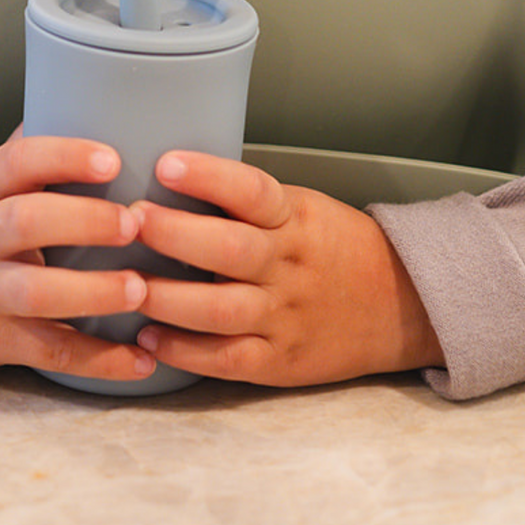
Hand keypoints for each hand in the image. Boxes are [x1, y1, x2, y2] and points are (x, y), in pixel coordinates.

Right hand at [0, 131, 156, 382]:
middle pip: (24, 223)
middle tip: (134, 223)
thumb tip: (95, 98)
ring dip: (92, 293)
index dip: (63, 157)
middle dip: (83, 222)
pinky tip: (143, 359)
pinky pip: (50, 351)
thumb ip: (36, 152)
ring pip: (34, 293)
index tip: (111, 159)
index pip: (16, 162)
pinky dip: (100, 361)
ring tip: (141, 290)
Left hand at [133, 152, 443, 386]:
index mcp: (293, 219)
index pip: (252, 190)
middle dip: (174, 235)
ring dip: (167, 297)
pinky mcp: (278, 360)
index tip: (165, 163)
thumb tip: (164, 176)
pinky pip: (227, 358)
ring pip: (221, 310)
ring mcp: (284, 316)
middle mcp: (288, 266)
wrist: (400, 305)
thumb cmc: (331, 247)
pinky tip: (148, 338)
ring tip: (124, 283)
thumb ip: (243, 202)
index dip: (208, 176)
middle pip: (229, 250)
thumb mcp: (299, 208)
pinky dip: (184, 351)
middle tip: (129, 221)